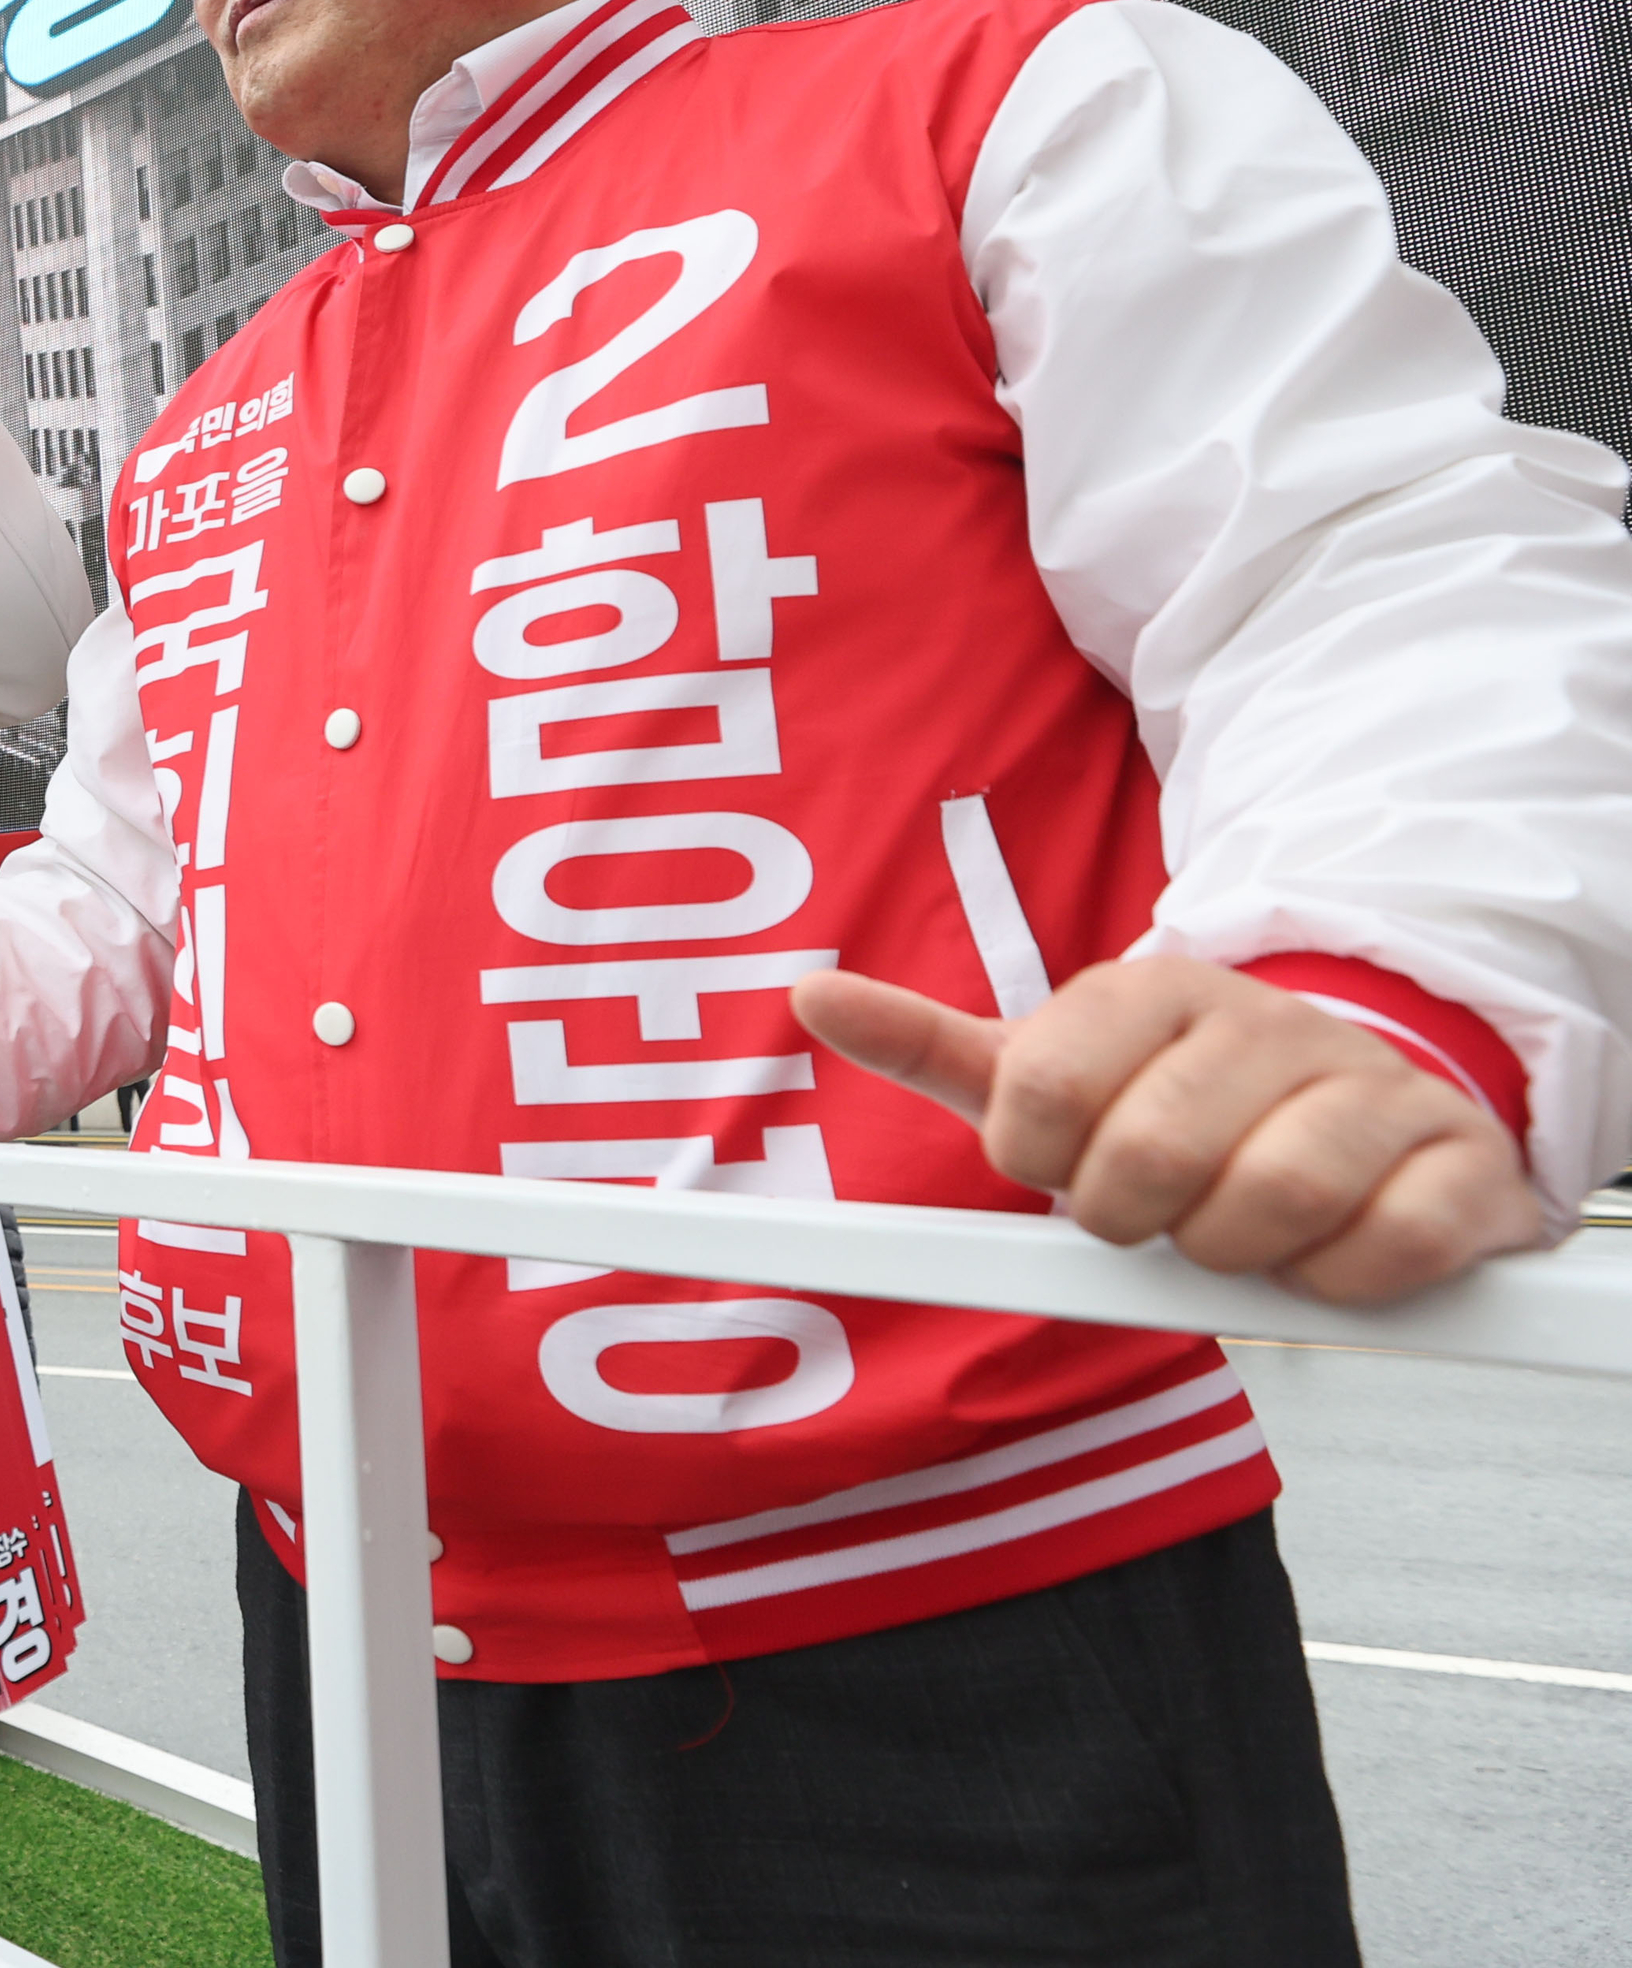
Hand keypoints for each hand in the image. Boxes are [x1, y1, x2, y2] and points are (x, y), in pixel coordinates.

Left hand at [793, 955, 1543, 1304]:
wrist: (1366, 1082)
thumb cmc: (1185, 1094)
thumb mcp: (1054, 1067)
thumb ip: (933, 1046)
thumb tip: (813, 996)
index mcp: (1150, 993)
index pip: (1040, 1095)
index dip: (1039, 1163)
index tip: (1063, 1168)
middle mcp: (1263, 1022)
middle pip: (1149, 1158)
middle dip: (1132, 1219)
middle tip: (1153, 1215)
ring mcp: (1371, 1083)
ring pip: (1272, 1198)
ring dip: (1234, 1251)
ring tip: (1234, 1229)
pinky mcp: (1458, 1159)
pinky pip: (1383, 1246)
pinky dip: (1339, 1279)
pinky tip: (1325, 1251)